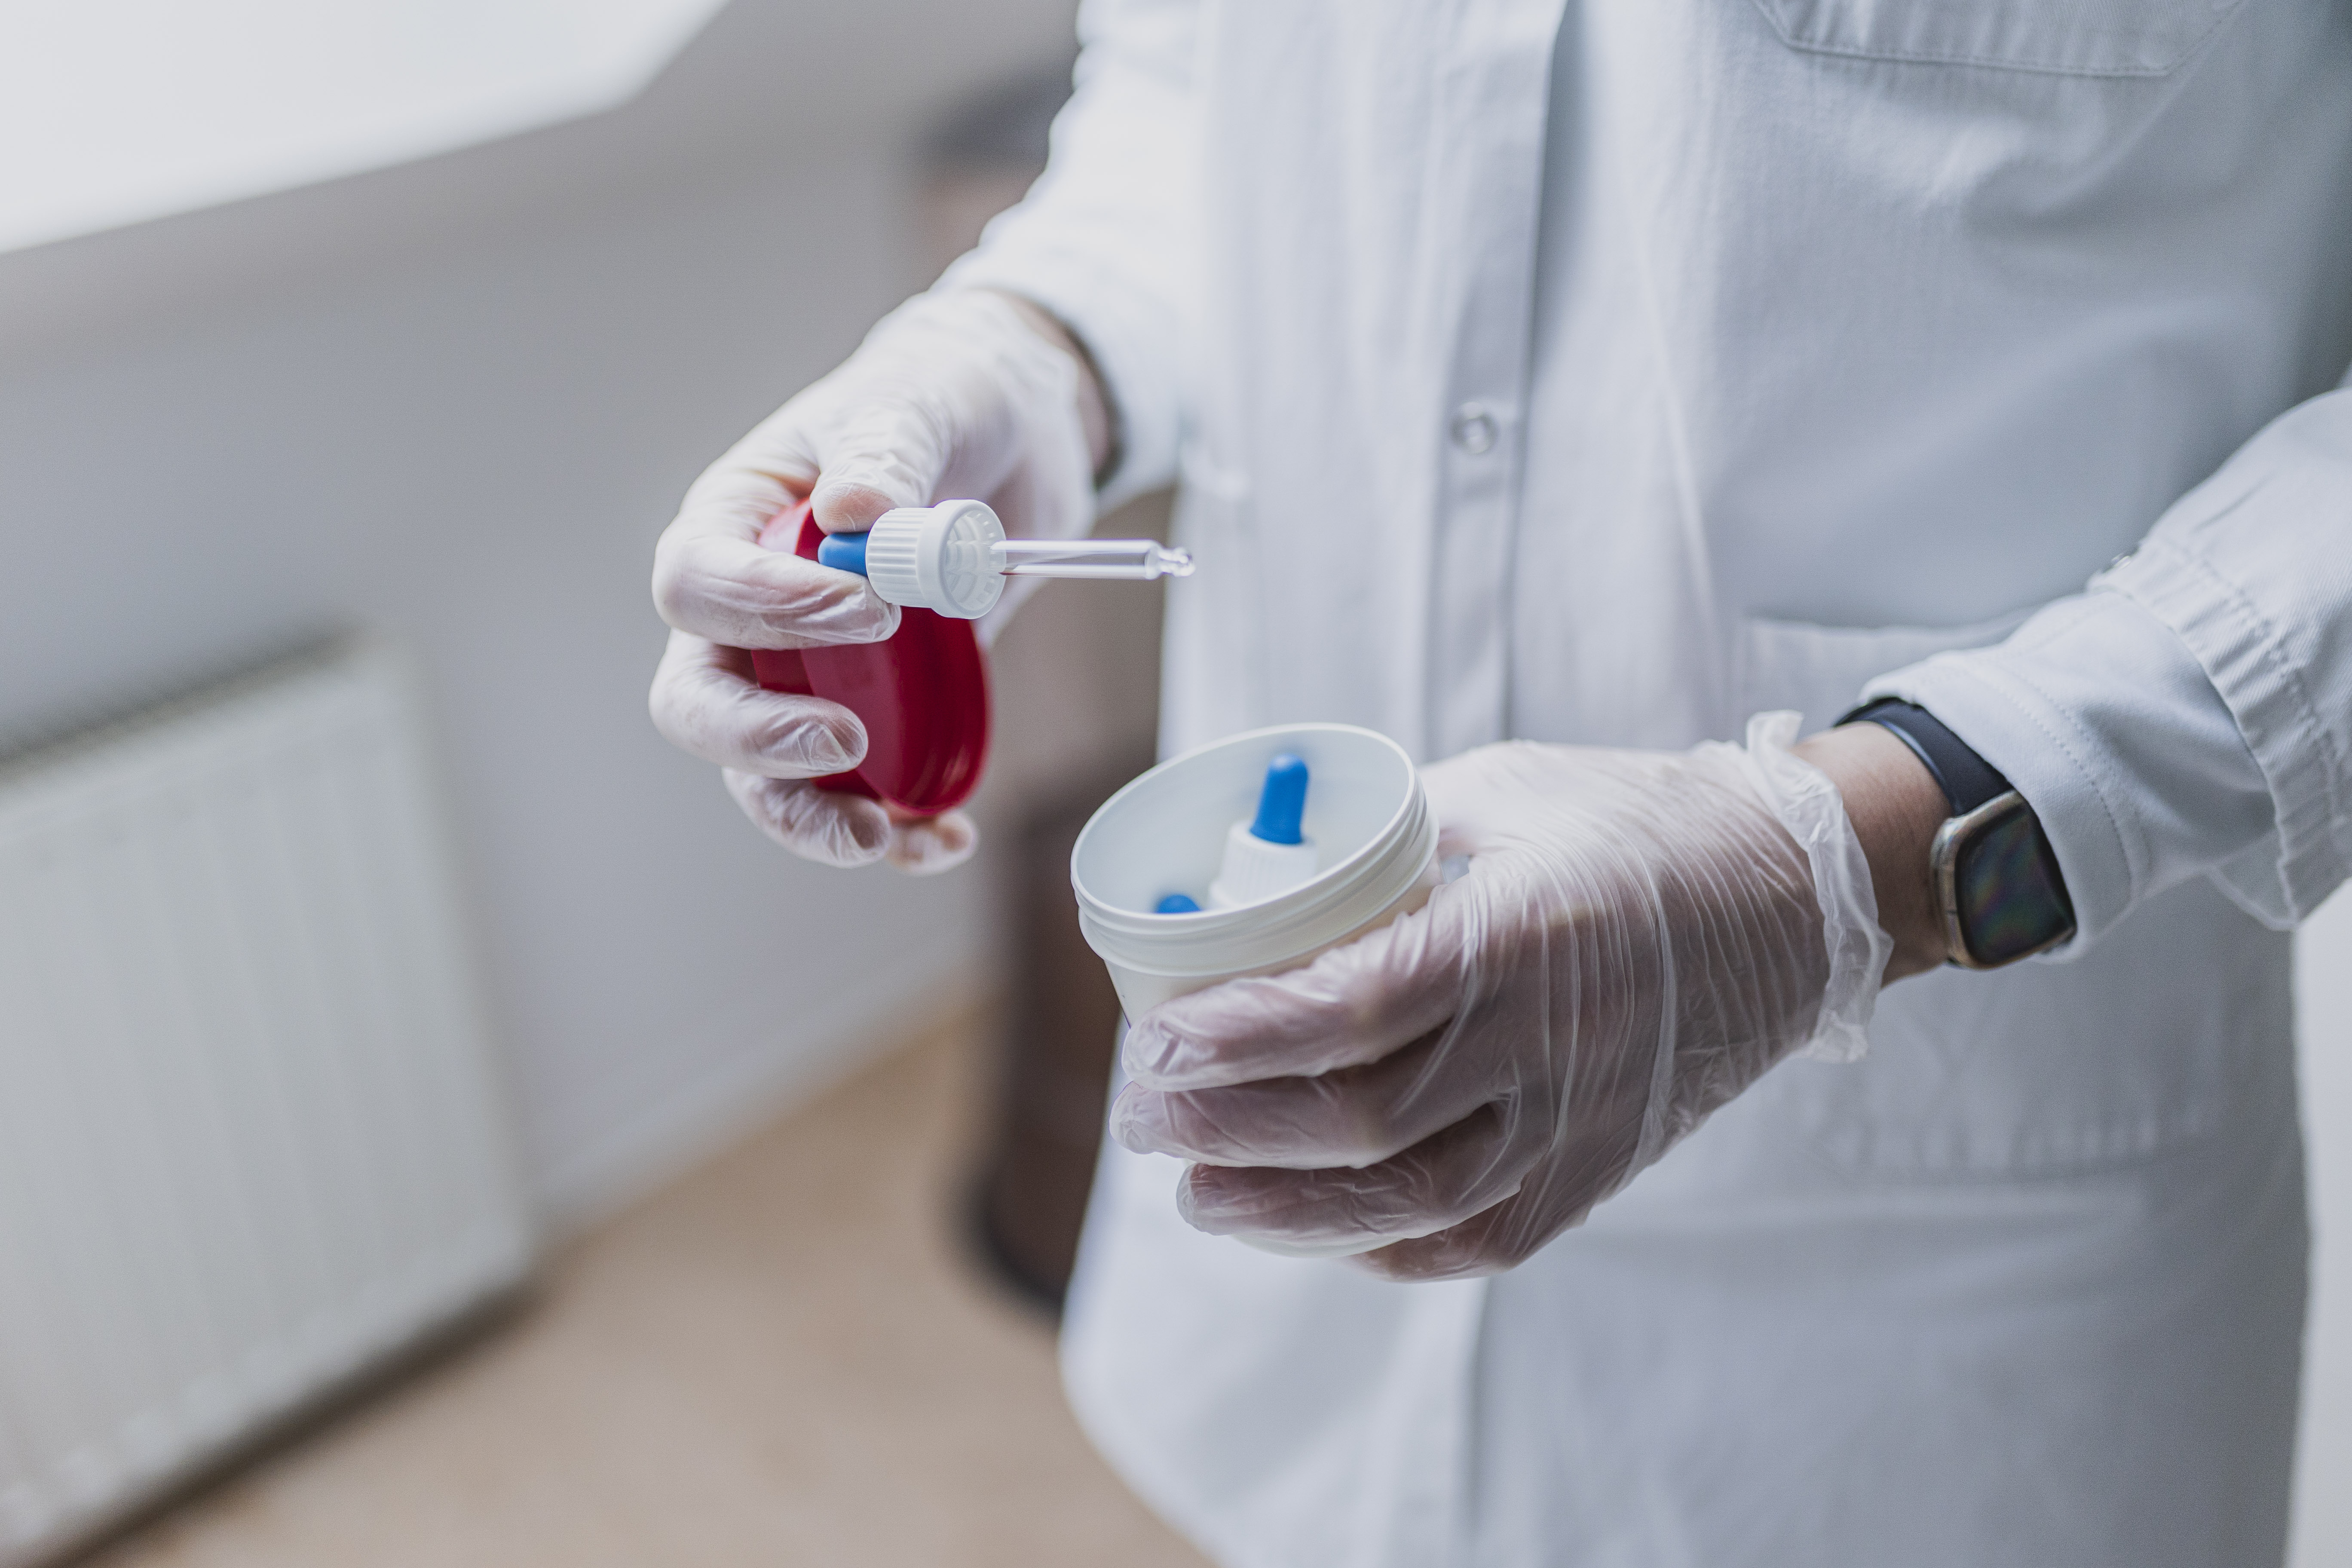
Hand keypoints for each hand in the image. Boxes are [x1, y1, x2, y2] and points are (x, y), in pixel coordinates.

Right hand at [648, 289, 1108, 871]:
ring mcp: (809, 673)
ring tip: (879, 836)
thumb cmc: (941, 402)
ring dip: (810, 815)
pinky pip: (859, 791)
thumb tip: (853, 512)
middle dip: (756, 739)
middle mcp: (753, 612)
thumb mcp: (916, 404)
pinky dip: (897, 830)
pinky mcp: (879, 709)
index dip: (765, 608)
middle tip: (843, 739)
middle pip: (700, 700)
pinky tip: (943, 838)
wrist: (1014, 435)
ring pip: (763, 772)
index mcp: (736, 522)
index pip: (697, 581)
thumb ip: (885, 452)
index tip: (869, 609)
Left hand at [1108, 715, 1890, 1279]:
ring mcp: (1577, 1125)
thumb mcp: (1501, 791)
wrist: (1791, 898)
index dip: (1242, 1032)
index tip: (1158, 1033)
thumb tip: (1260, 885)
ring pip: (1406, 1201)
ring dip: (1280, 1208)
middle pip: (1359, 1119)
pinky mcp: (1592, 1175)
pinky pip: (1470, 1237)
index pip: (1353, 1006)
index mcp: (1520, 935)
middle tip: (1143, 1111)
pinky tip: (1303, 1223)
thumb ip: (1385, 847)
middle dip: (1227, 1125)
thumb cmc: (1632, 824)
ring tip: (1193, 1193)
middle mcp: (1550, 1046)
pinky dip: (1373, 1243)